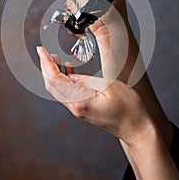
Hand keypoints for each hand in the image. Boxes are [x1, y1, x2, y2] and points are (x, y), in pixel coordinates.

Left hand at [37, 46, 153, 145]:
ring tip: (53, 57)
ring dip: (53, 73)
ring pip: (58, 90)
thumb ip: (86, 80)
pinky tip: (67, 69)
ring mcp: (78, 110)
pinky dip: (63, 80)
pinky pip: (67, 93)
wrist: (137, 129)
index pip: (55, 80)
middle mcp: (75, 107)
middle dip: (45, 67)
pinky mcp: (83, 110)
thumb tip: (70, 75)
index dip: (46, 63)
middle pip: (52, 86)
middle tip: (43, 51)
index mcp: (80, 101)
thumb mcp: (110, 86)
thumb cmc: (129, 108)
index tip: (41, 49)